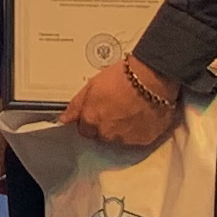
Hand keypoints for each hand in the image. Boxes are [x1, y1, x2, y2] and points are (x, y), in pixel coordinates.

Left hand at [63, 54, 178, 152]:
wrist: (152, 77)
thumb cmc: (123, 76)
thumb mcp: (92, 85)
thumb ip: (76, 106)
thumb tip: (64, 120)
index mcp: (92, 120)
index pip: (84, 130)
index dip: (90, 120)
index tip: (98, 111)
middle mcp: (107, 134)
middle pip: (102, 136)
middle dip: (106, 125)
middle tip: (117, 107)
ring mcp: (127, 139)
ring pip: (120, 138)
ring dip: (122, 128)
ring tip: (131, 109)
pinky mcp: (145, 140)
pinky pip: (138, 138)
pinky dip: (139, 130)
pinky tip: (143, 115)